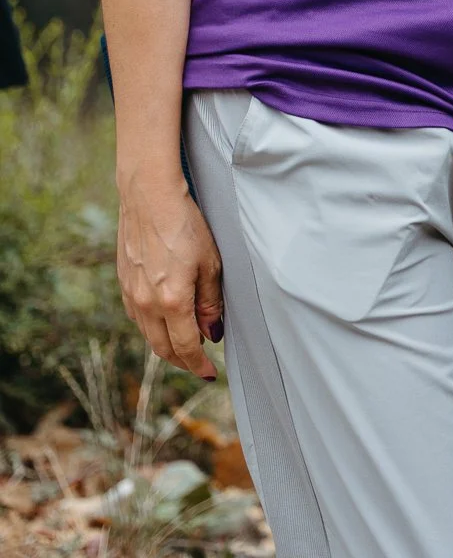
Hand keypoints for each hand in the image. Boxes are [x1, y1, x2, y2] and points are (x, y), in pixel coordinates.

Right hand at [116, 175, 222, 379]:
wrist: (148, 196)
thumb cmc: (185, 223)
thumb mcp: (210, 262)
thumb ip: (210, 301)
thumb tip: (211, 332)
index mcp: (171, 301)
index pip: (185, 347)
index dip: (198, 365)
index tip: (210, 373)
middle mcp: (146, 304)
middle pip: (163, 348)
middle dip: (182, 361)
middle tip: (198, 364)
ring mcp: (131, 294)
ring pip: (148, 334)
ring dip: (165, 344)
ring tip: (184, 345)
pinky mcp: (124, 281)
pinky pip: (137, 316)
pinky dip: (151, 326)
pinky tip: (162, 320)